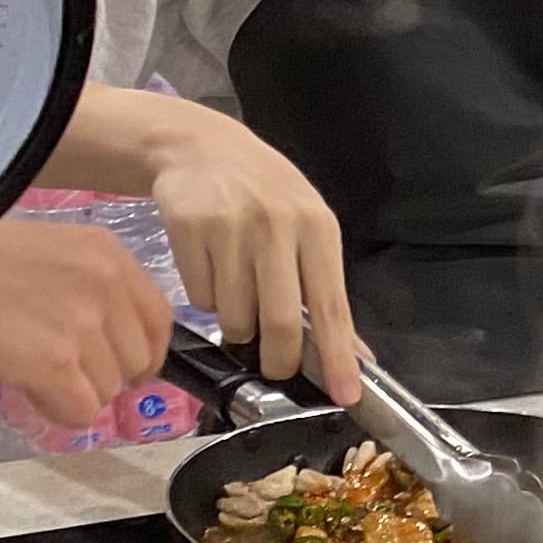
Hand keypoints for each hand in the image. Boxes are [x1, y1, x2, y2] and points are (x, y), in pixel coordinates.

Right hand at [0, 219, 170, 431]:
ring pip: (106, 392)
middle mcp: (104, 285)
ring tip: (18, 362)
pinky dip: (54, 411)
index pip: (158, 321)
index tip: (104, 360)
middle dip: (97, 373)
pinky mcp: (49, 361)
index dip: (133, 351)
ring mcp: (80, 324)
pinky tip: (19, 385)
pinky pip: (79, 412)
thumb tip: (98, 346)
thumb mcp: (38, 254)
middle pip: (137, 364)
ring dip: (68, 391)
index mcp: (106, 252)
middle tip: (46, 362)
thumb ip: (79, 291)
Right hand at [135, 97, 360, 401]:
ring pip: (236, 316)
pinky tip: (212, 268)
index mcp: (317, 228)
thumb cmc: (264, 195)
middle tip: (276, 367)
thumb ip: (326, 290)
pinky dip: (207, 299)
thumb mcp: (308, 229)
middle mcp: (277, 226)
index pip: (331, 306)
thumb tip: (354, 355)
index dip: (338, 357)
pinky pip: (200, 298)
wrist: (200, 147)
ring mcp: (230, 227)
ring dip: (238, 324)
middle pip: (280, 322)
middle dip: (279, 359)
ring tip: (239, 292)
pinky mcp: (189, 229)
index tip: (344, 395)